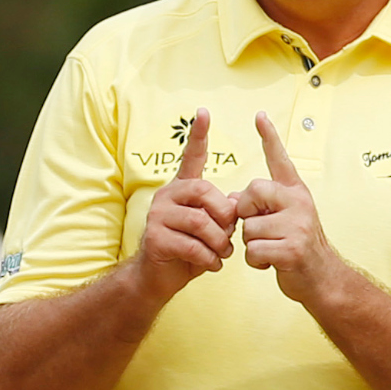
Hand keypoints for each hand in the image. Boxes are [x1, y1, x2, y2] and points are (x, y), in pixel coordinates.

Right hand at [135, 108, 237, 298]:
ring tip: (221, 254)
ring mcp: (157, 215)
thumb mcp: (211, 229)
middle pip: (204, 192)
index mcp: (182, 188)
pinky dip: (208, 258)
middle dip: (223, 216)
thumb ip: (223, 213)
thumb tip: (235, 203)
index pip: (191, 157)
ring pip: (200, 222)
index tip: (204, 111)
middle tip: (229, 236)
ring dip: (218, 242)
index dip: (199, 135)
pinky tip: (211, 264)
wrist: (158, 278)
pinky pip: (192, 244)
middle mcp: (167, 195)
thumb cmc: (188, 250)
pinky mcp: (154, 237)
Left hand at [235, 111, 346, 301]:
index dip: (269, 137)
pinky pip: (253, 250)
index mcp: (295, 192)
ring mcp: (298, 225)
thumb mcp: (281, 220)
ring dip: (252, 244)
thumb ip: (259, 205)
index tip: (259, 115)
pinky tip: (272, 263)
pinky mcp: (292, 248)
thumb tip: (231, 197)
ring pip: (248, 227)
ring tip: (271, 249)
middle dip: (246, 213)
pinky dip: (256, 261)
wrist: (322, 279)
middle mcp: (299, 202)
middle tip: (260, 228)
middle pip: (251, 192)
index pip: (280, 159)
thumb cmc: (296, 247)